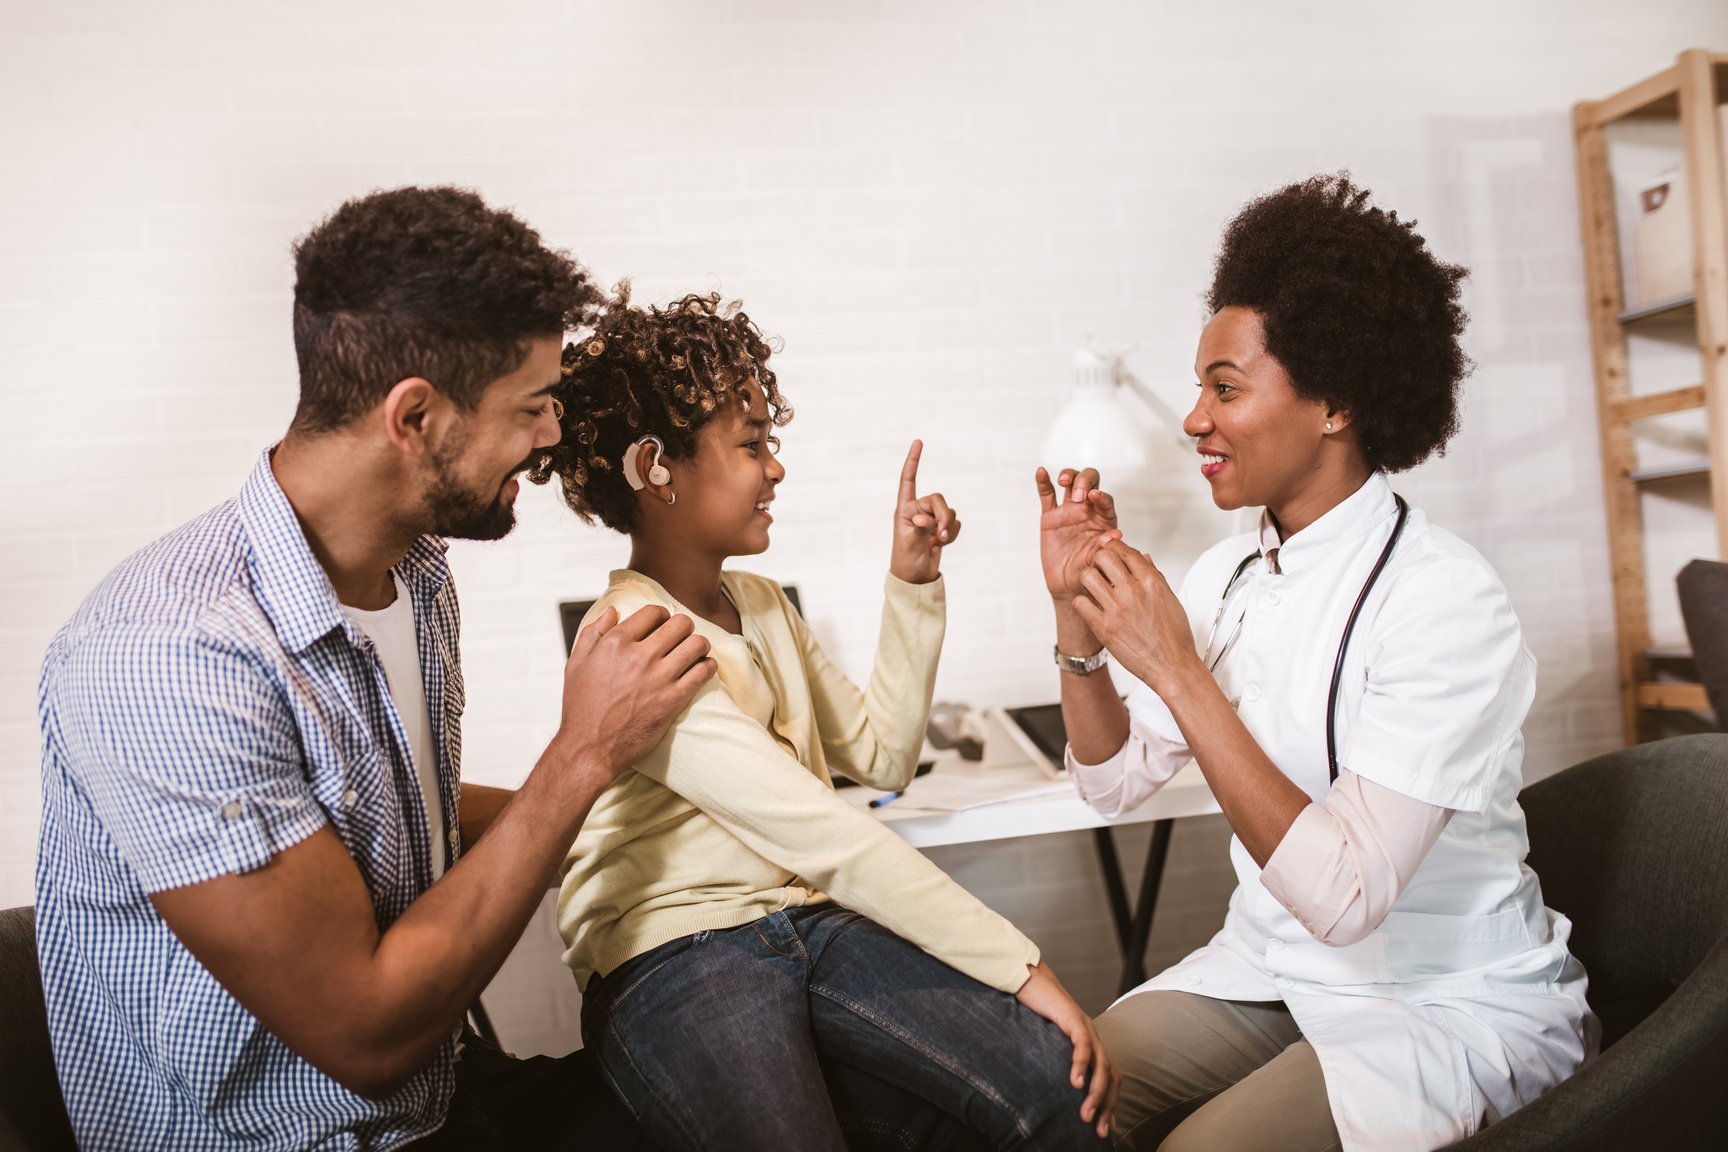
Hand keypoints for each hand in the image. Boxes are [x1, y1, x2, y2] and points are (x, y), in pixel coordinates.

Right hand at [554, 605, 714, 781]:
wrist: (590, 748)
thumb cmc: (581, 706)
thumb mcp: (576, 663)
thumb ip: (594, 632)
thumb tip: (613, 610)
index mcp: (615, 642)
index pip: (654, 612)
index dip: (662, 616)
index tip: (663, 625)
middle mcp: (639, 656)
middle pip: (680, 624)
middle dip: (684, 627)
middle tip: (682, 637)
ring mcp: (658, 678)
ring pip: (697, 644)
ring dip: (699, 645)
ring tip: (696, 651)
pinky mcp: (673, 700)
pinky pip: (703, 672)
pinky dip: (708, 666)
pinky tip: (703, 668)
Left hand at [890, 439, 959, 584]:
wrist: (916, 578)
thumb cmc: (906, 560)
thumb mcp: (910, 543)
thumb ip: (920, 527)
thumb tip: (927, 518)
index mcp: (904, 508)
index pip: (908, 480)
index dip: (913, 461)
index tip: (918, 442)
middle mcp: (918, 510)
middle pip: (938, 498)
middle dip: (943, 515)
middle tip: (940, 534)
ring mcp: (931, 519)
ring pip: (950, 511)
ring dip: (948, 527)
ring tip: (939, 541)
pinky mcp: (942, 528)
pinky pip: (956, 523)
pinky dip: (953, 534)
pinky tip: (943, 544)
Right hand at [1016, 962, 1118, 1138]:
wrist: (1028, 977)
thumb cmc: (1034, 1010)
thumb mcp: (1047, 1043)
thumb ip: (1056, 1059)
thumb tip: (1055, 1088)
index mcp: (1091, 1044)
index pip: (1110, 1079)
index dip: (1110, 1104)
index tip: (1104, 1129)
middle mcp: (1094, 1037)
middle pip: (1111, 1076)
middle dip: (1107, 1106)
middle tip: (1100, 1131)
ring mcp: (1086, 1027)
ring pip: (1101, 1065)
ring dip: (1096, 1093)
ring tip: (1086, 1115)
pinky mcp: (1072, 1017)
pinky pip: (1082, 1044)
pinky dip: (1081, 1065)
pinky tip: (1075, 1083)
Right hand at [1035, 467, 1121, 604]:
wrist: (1067, 584)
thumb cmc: (1087, 574)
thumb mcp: (1097, 563)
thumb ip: (1104, 548)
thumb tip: (1115, 534)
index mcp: (1104, 520)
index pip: (1105, 501)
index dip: (1101, 496)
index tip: (1094, 496)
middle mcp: (1088, 510)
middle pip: (1090, 482)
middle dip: (1085, 481)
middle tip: (1078, 495)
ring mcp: (1068, 511)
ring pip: (1070, 482)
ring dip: (1069, 475)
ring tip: (1064, 481)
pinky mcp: (1050, 516)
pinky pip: (1047, 494)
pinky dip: (1043, 481)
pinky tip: (1041, 472)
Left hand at [1072, 539, 1201, 694]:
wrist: (1172, 666)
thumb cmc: (1174, 636)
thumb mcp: (1169, 598)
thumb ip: (1154, 575)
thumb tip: (1144, 558)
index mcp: (1151, 581)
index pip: (1124, 550)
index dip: (1114, 549)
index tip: (1111, 554)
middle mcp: (1133, 591)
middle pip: (1103, 556)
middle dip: (1099, 560)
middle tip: (1101, 570)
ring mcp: (1117, 609)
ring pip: (1087, 576)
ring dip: (1089, 580)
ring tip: (1095, 589)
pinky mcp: (1104, 628)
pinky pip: (1080, 603)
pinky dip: (1082, 603)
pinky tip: (1091, 607)